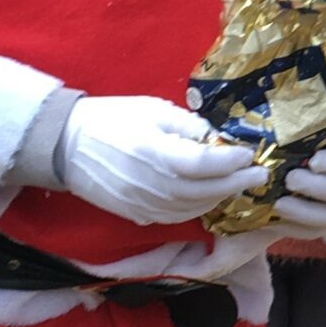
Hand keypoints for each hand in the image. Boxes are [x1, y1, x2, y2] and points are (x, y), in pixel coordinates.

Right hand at [56, 97, 262, 225]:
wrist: (66, 145)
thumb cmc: (111, 120)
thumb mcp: (153, 110)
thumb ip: (188, 126)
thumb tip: (218, 139)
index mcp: (155, 152)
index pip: (205, 163)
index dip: (232, 160)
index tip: (250, 154)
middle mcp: (152, 184)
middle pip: (205, 191)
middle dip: (237, 183)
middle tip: (260, 175)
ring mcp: (143, 204)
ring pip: (194, 208)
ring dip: (220, 197)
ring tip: (237, 184)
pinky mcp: (137, 214)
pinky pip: (176, 216)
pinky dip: (199, 208)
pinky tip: (209, 196)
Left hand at [270, 66, 325, 247]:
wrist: (322, 140)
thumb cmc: (320, 120)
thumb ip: (313, 100)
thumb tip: (284, 79)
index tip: (314, 160)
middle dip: (320, 189)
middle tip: (291, 179)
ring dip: (308, 213)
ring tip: (280, 202)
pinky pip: (316, 232)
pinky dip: (295, 229)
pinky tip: (273, 220)